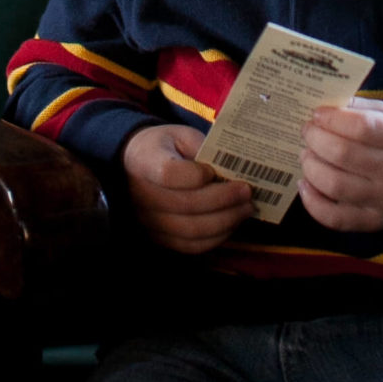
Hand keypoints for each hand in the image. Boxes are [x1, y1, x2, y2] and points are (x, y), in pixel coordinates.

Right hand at [121, 123, 253, 253]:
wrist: (134, 167)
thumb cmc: (163, 148)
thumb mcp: (180, 135)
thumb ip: (201, 147)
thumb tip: (231, 168)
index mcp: (145, 162)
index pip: (169, 174)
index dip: (196, 175)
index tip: (213, 170)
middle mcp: (143, 196)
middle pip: (187, 206)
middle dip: (224, 201)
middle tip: (248, 193)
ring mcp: (149, 222)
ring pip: (192, 231)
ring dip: (225, 222)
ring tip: (246, 209)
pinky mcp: (159, 239)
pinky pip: (191, 246)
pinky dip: (216, 238)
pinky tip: (232, 223)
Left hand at [299, 101, 382, 241]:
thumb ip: (362, 108)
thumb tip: (326, 106)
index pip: (361, 127)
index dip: (332, 119)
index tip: (316, 114)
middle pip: (342, 155)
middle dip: (315, 140)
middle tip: (307, 132)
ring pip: (335, 186)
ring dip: (311, 167)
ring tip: (306, 154)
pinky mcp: (373, 223)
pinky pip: (335, 218)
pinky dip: (313, 202)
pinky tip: (305, 185)